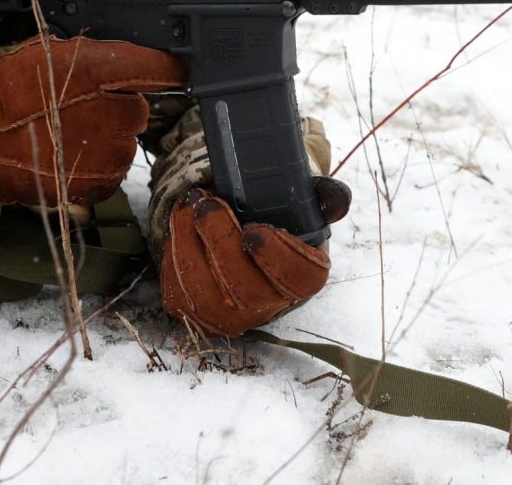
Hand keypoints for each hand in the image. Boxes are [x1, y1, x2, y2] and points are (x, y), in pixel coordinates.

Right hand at [0, 37, 184, 222]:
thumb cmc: (4, 94)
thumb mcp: (46, 55)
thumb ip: (92, 58)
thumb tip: (123, 58)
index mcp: (100, 68)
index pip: (158, 67)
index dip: (169, 68)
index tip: (177, 68)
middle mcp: (114, 109)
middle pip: (137, 108)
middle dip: (116, 107)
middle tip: (77, 109)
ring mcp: (110, 150)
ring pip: (124, 141)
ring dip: (103, 138)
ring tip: (62, 134)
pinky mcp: (100, 182)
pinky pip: (111, 170)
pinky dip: (93, 165)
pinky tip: (63, 156)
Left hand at [161, 177, 351, 336]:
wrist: (242, 235)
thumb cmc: (276, 219)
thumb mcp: (303, 204)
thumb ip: (324, 198)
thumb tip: (337, 201)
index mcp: (302, 279)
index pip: (298, 279)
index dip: (276, 257)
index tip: (255, 231)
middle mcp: (264, 305)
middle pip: (243, 288)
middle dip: (220, 242)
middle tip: (208, 205)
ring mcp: (225, 313)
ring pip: (203, 289)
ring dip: (190, 241)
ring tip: (191, 203)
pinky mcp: (190, 307)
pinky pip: (176, 285)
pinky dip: (174, 248)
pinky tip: (181, 220)